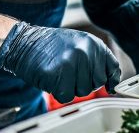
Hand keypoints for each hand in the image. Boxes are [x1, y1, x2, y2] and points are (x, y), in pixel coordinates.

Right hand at [0, 22, 120, 102]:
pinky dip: (59, 92)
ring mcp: (72, 61)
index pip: (113, 67)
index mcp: (94, 43)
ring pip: (83, 91)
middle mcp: (86, 51)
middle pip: (97, 83)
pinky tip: (53, 79)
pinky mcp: (57, 73)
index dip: (110, 79)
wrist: (25, 42)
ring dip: (72, 88)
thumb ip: (96, 59)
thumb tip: (112, 83)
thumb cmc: (53, 46)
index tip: (108, 86)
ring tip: (61, 74)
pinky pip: (66, 96)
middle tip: (71, 75)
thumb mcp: (81, 44)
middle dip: (86, 84)